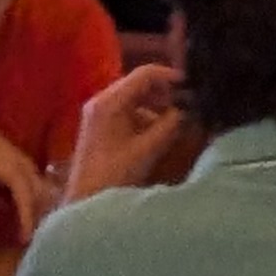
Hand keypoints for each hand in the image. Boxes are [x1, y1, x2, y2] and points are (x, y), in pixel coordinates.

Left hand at [61, 67, 183, 206]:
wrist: (84, 201)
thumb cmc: (115, 175)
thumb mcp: (148, 148)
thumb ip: (171, 124)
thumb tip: (188, 109)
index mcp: (110, 101)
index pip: (144, 73)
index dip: (170, 76)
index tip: (191, 85)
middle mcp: (101, 100)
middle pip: (138, 83)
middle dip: (164, 91)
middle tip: (186, 101)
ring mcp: (98, 113)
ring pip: (133, 97)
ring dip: (155, 104)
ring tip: (176, 117)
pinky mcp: (99, 126)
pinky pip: (126, 111)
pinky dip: (144, 115)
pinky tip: (158, 130)